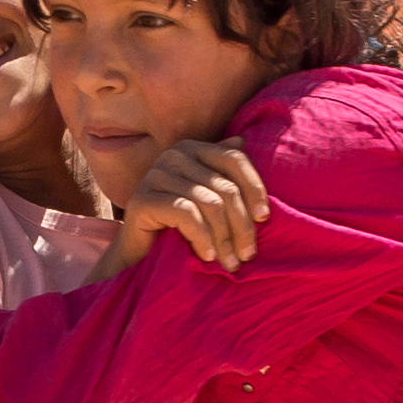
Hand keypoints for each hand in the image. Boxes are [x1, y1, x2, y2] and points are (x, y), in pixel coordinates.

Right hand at [119, 137, 269, 269]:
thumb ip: (222, 172)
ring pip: (209, 203)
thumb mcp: (206, 199)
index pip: (234, 160)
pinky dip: (202, 238)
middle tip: (248, 254)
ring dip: (224, 239)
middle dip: (241, 224)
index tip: (264, 218)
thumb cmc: (177, 227)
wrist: (138, 255)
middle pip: (224, 187)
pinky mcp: (142, 199)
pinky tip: (207, 256)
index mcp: (192, 149)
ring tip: (230, 262)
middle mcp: (173, 156)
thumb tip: (242, 140)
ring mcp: (155, 175)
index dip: (254, 188)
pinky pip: (186, 214)